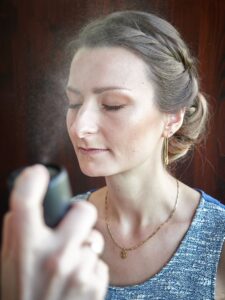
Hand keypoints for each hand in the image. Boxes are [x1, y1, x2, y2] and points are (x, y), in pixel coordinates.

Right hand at [1, 165, 108, 299]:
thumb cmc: (21, 294)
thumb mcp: (9, 262)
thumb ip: (18, 231)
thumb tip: (30, 204)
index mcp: (25, 247)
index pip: (26, 200)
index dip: (32, 179)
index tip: (38, 174)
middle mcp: (53, 256)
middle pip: (83, 210)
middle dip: (79, 214)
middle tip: (72, 224)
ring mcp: (77, 270)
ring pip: (93, 238)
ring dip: (84, 246)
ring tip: (69, 263)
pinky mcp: (94, 284)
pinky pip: (98, 261)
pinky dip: (89, 267)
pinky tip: (75, 281)